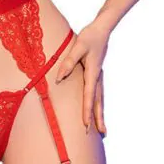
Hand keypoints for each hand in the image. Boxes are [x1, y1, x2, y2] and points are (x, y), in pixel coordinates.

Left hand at [55, 21, 109, 135]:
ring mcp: (99, 76)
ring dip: (101, 114)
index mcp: (93, 73)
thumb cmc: (89, 37)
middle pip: (99, 102)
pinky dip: (98, 104)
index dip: (87, 111)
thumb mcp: (77, 47)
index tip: (86, 125)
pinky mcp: (97, 73)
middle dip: (99, 118)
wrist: (101, 29)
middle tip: (102, 134)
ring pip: (100, 99)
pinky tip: (98, 110)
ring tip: (103, 130)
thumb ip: (68, 62)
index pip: (89, 96)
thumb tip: (59, 78)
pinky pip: (98, 93)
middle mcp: (98, 77)